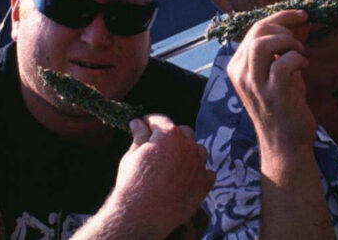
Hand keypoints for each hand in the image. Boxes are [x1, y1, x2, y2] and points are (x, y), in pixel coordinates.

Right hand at [106, 115, 214, 236]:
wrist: (142, 216)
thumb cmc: (132, 184)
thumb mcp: (131, 156)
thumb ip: (139, 137)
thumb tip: (138, 123)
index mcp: (168, 135)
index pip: (161, 120)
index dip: (150, 122)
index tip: (145, 126)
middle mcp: (188, 146)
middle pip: (183, 132)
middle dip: (171, 136)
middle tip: (158, 147)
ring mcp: (199, 164)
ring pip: (197, 150)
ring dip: (188, 153)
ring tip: (173, 164)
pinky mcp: (205, 183)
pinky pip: (206, 171)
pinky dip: (197, 172)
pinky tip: (185, 179)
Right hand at [226, 10, 315, 154]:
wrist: (286, 145)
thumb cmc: (284, 107)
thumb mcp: (275, 75)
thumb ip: (279, 51)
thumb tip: (297, 22)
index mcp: (237, 67)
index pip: (253, 30)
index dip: (279, 17)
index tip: (300, 15)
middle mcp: (240, 75)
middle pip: (257, 32)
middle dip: (284, 24)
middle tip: (301, 34)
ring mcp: (254, 85)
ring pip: (261, 44)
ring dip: (286, 41)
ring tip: (299, 50)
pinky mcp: (272, 95)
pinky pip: (283, 64)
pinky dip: (297, 59)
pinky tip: (304, 67)